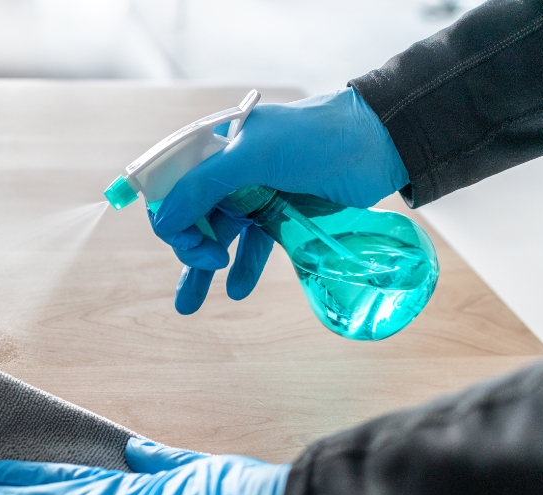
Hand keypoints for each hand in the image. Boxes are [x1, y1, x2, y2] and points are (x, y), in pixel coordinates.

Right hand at [151, 87, 408, 313]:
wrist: (379, 144)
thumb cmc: (316, 139)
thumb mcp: (255, 156)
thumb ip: (205, 185)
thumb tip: (163, 221)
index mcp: (216, 148)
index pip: (172, 186)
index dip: (169, 215)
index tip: (183, 240)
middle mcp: (229, 172)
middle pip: (190, 217)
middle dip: (187, 246)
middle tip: (207, 263)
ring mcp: (254, 195)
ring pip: (216, 237)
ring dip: (201, 270)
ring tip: (190, 306)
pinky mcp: (280, 216)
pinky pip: (251, 247)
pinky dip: (242, 270)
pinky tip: (237, 290)